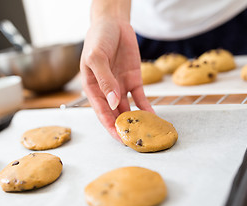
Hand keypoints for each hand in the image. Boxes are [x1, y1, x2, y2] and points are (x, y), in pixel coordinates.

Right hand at [80, 17, 152, 140]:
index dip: (110, 127)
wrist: (113, 22)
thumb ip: (104, 80)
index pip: (102, 112)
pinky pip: (140, 97)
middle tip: (136, 142)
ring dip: (136, 121)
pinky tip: (153, 117)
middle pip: (115, 114)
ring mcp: (120, 87)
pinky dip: (146, 108)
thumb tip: (114, 102)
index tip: (120, 139)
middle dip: (124, 128)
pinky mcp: (133, 81)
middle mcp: (106, 91)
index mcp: (93, 88)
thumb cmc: (97, 38)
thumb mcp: (96, 58)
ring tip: (146, 133)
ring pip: (128, 109)